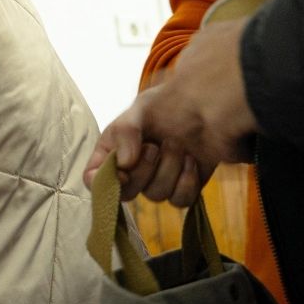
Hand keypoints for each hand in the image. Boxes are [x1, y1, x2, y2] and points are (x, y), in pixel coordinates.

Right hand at [84, 19, 258, 205]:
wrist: (209, 105)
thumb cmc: (169, 103)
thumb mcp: (140, 109)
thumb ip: (125, 133)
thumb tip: (124, 165)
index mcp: (114, 152)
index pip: (94, 179)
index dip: (104, 182)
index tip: (122, 171)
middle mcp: (132, 170)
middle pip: (127, 193)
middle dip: (144, 171)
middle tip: (156, 146)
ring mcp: (159, 181)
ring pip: (156, 195)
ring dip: (169, 170)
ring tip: (179, 145)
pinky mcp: (184, 187)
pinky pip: (180, 200)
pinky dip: (186, 181)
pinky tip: (192, 160)